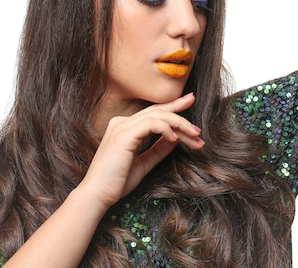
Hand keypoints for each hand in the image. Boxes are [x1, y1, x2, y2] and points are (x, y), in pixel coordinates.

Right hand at [79, 93, 203, 207]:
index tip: (189, 103)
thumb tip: (176, 139)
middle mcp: (121, 122)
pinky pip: (151, 124)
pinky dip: (166, 129)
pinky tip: (175, 139)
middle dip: (181, 113)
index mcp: (124, 127)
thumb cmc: (116, 182)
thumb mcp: (144, 163)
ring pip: (158, 116)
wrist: (98, 195)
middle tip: (199, 125)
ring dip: (180, 124)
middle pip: (158, 111)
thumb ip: (159, 149)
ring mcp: (121, 126)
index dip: (173, 107)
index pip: (153, 113)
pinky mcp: (124, 135)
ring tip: (194, 136)